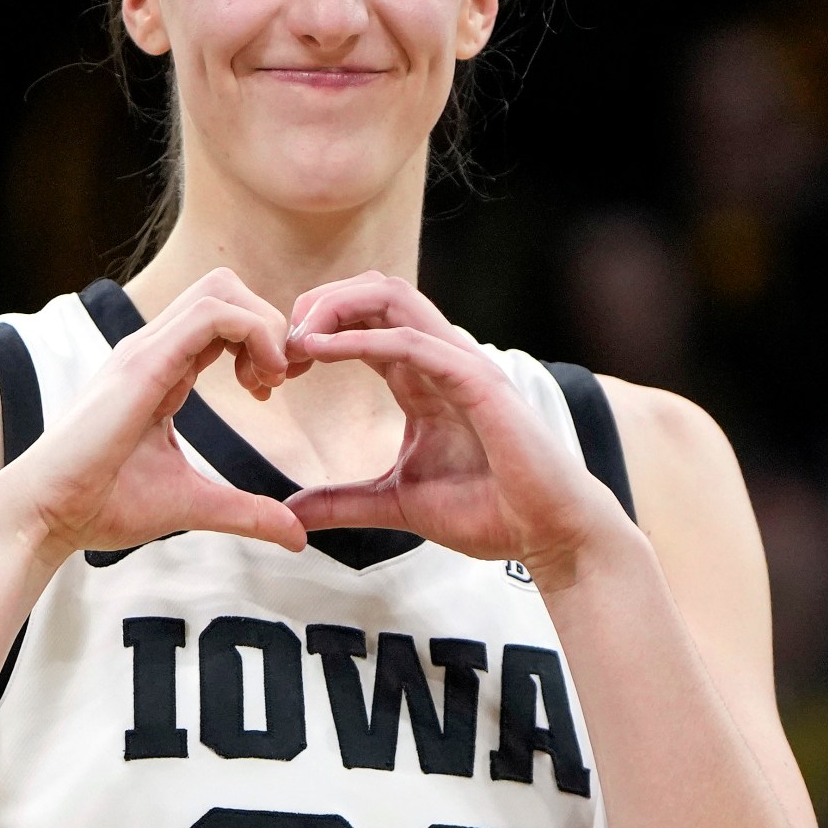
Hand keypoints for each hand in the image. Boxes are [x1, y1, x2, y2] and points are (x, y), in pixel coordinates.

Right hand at [0, 268, 308, 565]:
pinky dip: (253, 333)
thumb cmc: (102, 506)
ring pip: (221, 289)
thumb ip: (246, 512)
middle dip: (268, 323)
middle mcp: (152, 349)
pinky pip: (213, 314)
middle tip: (277, 380)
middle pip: (225, 288)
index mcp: (161, 369)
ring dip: (264, 326)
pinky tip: (258, 383)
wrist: (48, 515)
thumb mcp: (193, 504)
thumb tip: (296, 536)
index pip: (221, 320)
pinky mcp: (144, 363)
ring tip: (268, 381)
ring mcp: (145, 350)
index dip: (261, 342)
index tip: (271, 389)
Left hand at [282, 272, 634, 585]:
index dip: (315, 330)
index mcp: (423, 377)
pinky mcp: (478, 382)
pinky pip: (412, 340)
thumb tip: (290, 514)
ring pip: (393, 296)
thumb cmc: (490, 513)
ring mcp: (462, 365)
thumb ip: (342, 502)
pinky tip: (321, 351)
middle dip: (319, 303)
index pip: (364, 321)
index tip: (278, 368)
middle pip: (374, 291)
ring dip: (335, 307)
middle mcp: (441, 359)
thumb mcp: (395, 504)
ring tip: (296, 339)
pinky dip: (362, 337)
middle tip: (279, 344)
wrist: (549, 536)